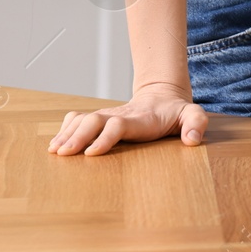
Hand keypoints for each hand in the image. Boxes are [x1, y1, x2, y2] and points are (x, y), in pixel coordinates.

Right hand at [46, 85, 207, 155]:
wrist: (162, 98)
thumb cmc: (176, 113)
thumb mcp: (193, 115)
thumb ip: (196, 124)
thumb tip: (192, 140)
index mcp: (140, 119)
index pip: (118, 125)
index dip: (105, 137)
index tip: (92, 152)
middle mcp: (118, 115)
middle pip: (94, 121)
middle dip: (78, 136)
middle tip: (63, 153)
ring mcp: (107, 115)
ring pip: (82, 120)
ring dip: (67, 134)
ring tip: (54, 151)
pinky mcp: (99, 118)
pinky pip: (77, 120)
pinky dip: (64, 130)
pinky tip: (55, 144)